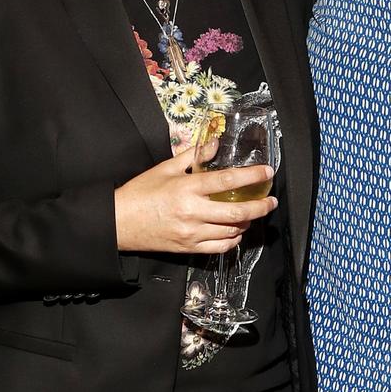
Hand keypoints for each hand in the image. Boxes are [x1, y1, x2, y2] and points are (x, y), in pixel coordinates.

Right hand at [114, 147, 276, 253]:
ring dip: (247, 223)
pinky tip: (235, 232)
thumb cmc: (140, 193)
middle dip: (260, 207)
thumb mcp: (166, 168)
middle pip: (237, 212)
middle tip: (271, 202)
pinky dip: (232, 240)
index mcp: (188, 188)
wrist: (119, 222)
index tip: (267, 173)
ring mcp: (192, 233)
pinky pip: (219, 248)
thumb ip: (193, 156)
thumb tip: (214, 144)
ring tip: (252, 214)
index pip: (228, 180)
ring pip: (231, 232)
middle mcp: (193, 212)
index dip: (252, 176)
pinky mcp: (188, 248)